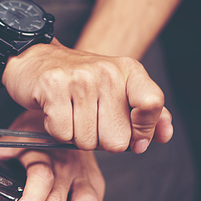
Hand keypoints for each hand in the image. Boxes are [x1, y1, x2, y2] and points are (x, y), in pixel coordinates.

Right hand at [2, 40, 172, 153]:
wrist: (36, 59)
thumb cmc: (79, 80)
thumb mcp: (118, 89)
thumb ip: (146, 112)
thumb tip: (165, 135)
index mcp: (129, 71)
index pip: (152, 104)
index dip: (145, 129)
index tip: (135, 137)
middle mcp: (107, 72)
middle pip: (117, 140)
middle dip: (100, 140)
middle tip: (89, 120)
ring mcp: (80, 79)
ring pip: (87, 141)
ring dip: (76, 136)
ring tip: (71, 115)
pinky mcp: (53, 88)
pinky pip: (63, 134)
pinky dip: (57, 131)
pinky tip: (55, 113)